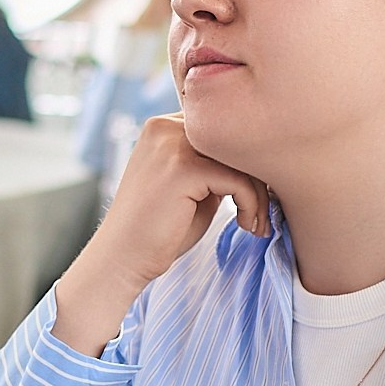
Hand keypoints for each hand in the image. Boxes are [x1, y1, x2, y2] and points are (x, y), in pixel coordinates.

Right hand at [52, 114, 267, 355]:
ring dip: (258, 194)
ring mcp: (171, 145)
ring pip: (240, 159)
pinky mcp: (182, 169)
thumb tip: (261, 160)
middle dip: (257, 177)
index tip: (256, 195)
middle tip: (262, 212)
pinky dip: (251, 205)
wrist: (122, 259)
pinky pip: (237, 180)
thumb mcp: (192, 187)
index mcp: (163, 126)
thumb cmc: (158, 229)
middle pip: (234, 140)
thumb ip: (216, 165)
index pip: (222, 129)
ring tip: (255, 223)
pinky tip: (246, 225)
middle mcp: (164, 127)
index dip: (245, 161)